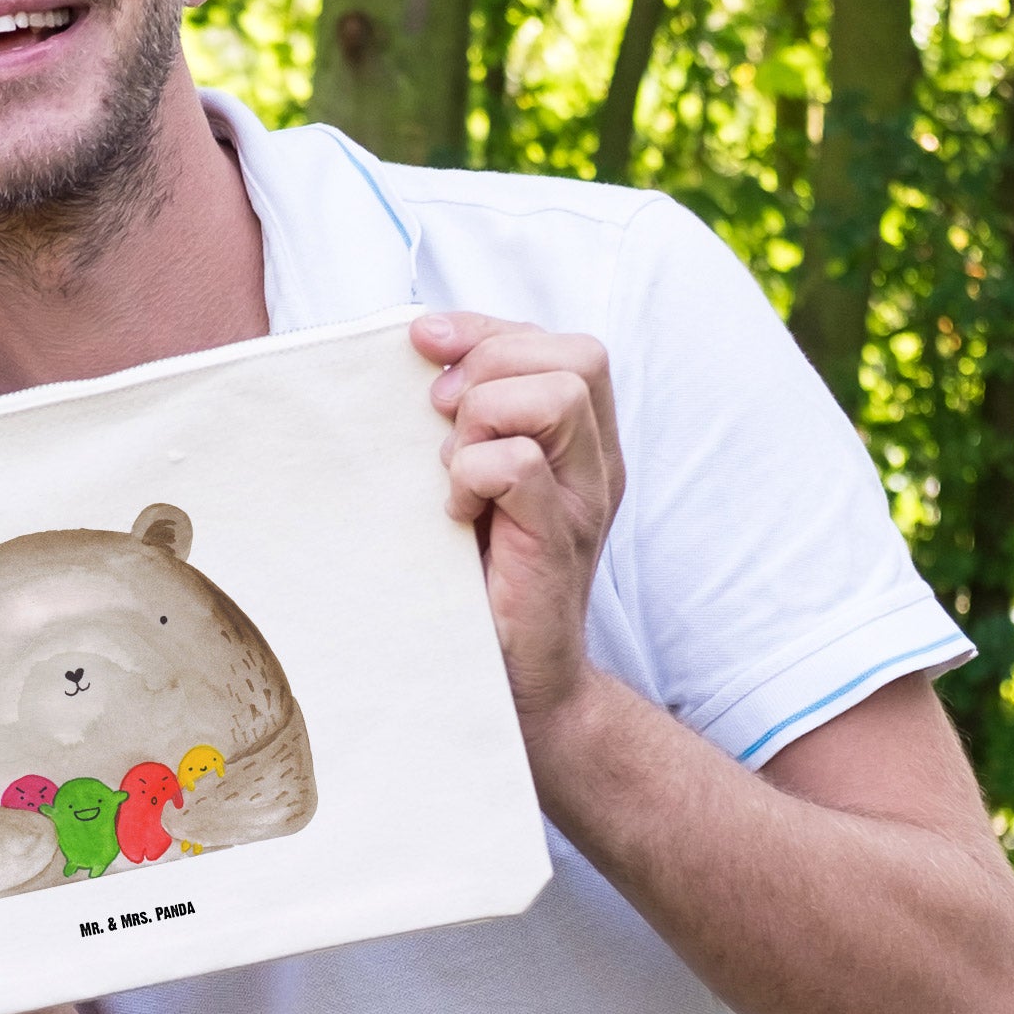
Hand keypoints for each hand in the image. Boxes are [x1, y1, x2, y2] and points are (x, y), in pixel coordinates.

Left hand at [415, 309, 623, 742]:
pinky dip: (473, 472)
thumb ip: (465, 427)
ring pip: (559, 395)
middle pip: (578, 353)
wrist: (519, 685)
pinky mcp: (556, 543)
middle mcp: (596, 464)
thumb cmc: (481, 581)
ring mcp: (584, 502)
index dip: (488, 328)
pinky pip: (518, 465)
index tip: (424, 343)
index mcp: (581, 442)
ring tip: (452, 468)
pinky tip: (454, 513)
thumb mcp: (472, 485)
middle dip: (491, 361)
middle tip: (439, 416)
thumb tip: (418, 355)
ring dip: (485, 414)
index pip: (558, 342)